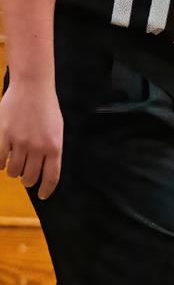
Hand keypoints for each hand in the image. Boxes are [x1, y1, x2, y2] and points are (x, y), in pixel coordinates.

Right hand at [0, 80, 62, 199]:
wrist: (32, 88)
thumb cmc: (46, 109)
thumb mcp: (57, 131)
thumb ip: (51, 150)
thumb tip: (44, 169)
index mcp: (55, 147)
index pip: (51, 177)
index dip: (46, 189)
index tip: (42, 196)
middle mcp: (38, 147)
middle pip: (31, 177)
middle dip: (28, 181)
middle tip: (26, 178)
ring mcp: (20, 142)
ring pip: (13, 170)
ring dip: (13, 172)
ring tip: (14, 167)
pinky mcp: (3, 135)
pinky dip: (0, 163)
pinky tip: (2, 161)